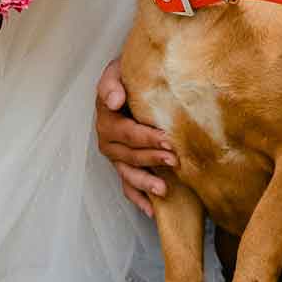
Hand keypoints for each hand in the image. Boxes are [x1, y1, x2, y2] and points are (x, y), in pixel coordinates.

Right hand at [95, 58, 178, 218]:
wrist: (132, 80)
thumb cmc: (128, 74)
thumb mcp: (117, 70)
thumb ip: (112, 83)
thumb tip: (114, 100)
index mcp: (107, 118)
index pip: (127, 131)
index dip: (146, 137)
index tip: (167, 139)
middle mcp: (108, 139)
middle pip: (130, 154)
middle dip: (152, 158)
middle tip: (175, 159)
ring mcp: (115, 155)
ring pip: (128, 173)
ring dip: (145, 182)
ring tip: (163, 189)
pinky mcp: (124, 165)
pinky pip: (127, 186)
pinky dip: (138, 198)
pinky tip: (151, 210)